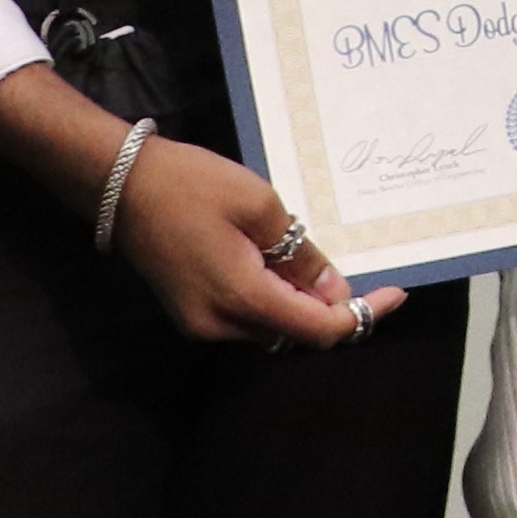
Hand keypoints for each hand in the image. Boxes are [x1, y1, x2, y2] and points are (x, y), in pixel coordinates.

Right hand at [0, 63, 392, 348]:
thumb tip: (333, 290)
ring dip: (303, 304)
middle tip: (365, 276)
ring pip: (272, 327)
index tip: (397, 294)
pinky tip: (285, 265)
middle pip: (296, 334)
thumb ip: (301, 255)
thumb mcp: (261, 206)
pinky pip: (248, 316)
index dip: (363, 315)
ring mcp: (200, 323)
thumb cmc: (190, 185)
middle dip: (334, 310)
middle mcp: (219, 325)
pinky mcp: (190, 311)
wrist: (118, 183)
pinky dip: (276, 298)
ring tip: (318, 262)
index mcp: (240, 298)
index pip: (317, 329)